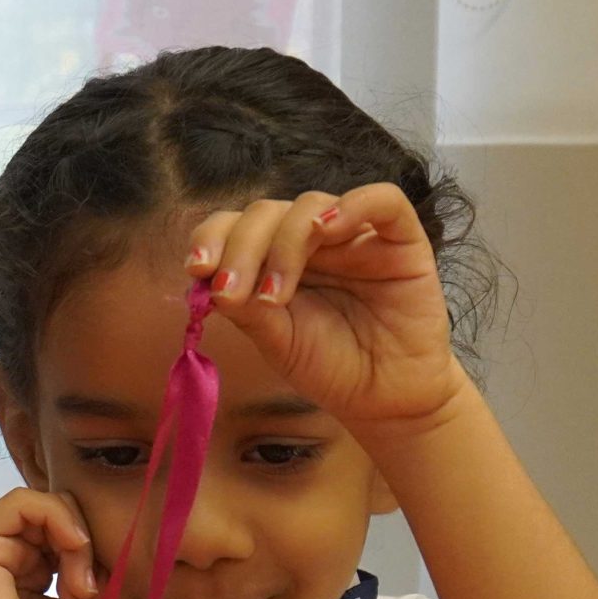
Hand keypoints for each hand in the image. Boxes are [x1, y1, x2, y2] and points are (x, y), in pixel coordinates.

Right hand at [0, 487, 101, 598]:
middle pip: (58, 511)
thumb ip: (97, 572)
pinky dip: (57, 518)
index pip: (65, 527)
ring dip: (74, 537)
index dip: (90, 545)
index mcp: (28, 564)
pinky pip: (22, 502)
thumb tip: (113, 545)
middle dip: (85, 543)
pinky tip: (73, 548)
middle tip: (89, 590)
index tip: (97, 589)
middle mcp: (8, 549)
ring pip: (45, 504)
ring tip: (78, 585)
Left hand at [185, 184, 470, 439]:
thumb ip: (246, 307)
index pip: (235, 225)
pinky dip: (354, 205)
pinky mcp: (401, 240)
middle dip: (241, 249)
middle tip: (231, 291)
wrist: (384, 398)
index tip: (196, 269)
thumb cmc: (329, 365)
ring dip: (284, 244)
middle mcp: (311, 239)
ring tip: (274, 295)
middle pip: (266, 213)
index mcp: (273, 256)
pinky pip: (384, 200)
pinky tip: (327, 230)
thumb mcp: (276, 339)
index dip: (212, 237)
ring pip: (311, 205)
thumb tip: (207, 281)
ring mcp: (355, 235)